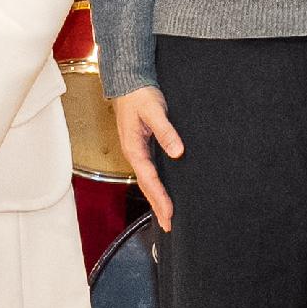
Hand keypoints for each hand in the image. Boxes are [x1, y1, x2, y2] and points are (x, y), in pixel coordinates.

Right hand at [112, 85, 182, 225]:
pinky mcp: (142, 146)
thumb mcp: (154, 110)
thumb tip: (177, 152)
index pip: (149, 179)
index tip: (169, 213)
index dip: (160, 197)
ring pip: (147, 181)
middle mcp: (134, 153)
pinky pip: (149, 172)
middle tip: (169, 226)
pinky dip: (155, 186)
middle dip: (157, 206)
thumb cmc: (140, 95)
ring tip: (166, 217)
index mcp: (134, 148)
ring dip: (156, 199)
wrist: (129, 82)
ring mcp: (137, 151)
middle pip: (146, 186)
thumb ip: (166, 131)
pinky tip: (162, 192)